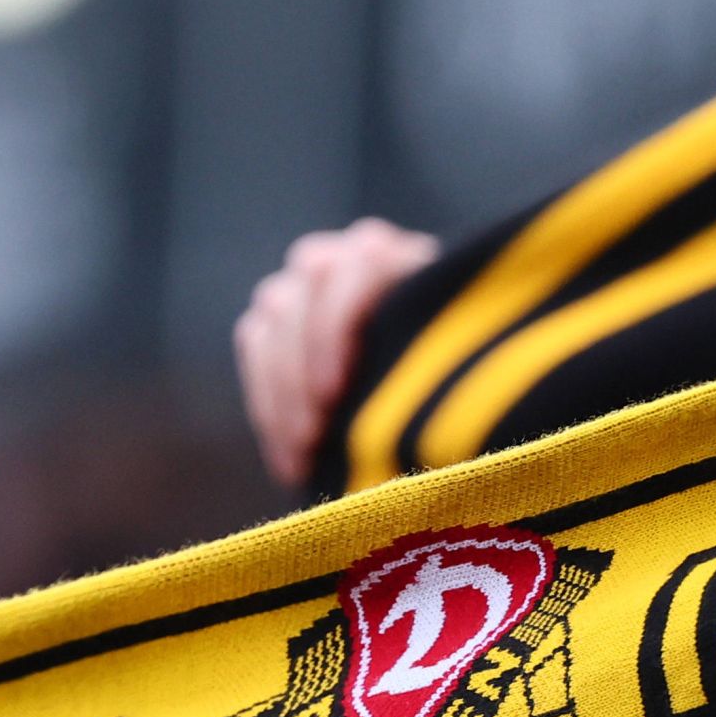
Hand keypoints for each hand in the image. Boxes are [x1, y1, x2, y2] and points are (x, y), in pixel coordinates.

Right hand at [234, 218, 439, 487]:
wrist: (437, 368)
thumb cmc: (462, 366)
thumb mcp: (460, 356)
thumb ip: (438, 361)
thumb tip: (411, 409)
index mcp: (394, 255)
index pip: (354, 263)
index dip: (336, 326)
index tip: (336, 391)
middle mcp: (342, 257)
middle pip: (295, 296)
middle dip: (298, 373)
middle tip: (315, 434)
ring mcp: (302, 285)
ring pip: (268, 322)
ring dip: (280, 394)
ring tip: (305, 452)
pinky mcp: (275, 318)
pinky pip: (253, 348)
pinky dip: (268, 409)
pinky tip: (291, 461)